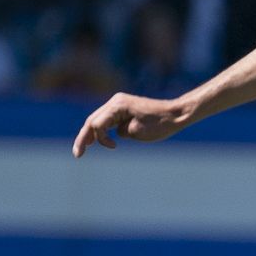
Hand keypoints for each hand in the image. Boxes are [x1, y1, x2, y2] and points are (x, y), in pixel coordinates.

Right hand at [72, 93, 194, 156]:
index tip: (114, 147)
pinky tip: (97, 140)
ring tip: (83, 148)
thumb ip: (118, 131)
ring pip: (98, 120)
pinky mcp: (124, 108)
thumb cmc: (161, 124)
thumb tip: (113, 132)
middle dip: (84, 138)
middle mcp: (115, 102)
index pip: (97, 123)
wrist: (178, 114)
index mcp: (117, 105)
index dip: (98, 139)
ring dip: (91, 134)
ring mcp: (119, 104)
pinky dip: (102, 130)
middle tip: (77, 154)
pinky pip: (108, 119)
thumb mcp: (137, 132)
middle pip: (93, 120)